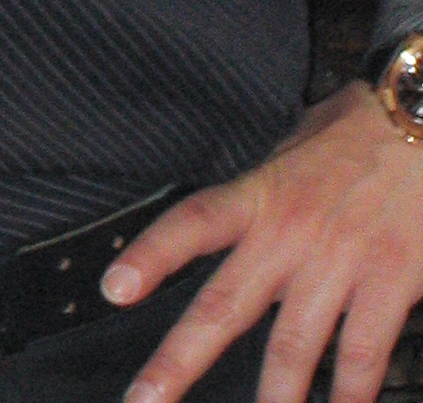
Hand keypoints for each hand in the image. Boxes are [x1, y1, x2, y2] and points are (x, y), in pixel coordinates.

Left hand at [104, 85, 422, 402]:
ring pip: (292, 347)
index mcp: (262, 194)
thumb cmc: (364, 128)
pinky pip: (362, 353)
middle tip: (146, 400)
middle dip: (180, 360)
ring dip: (273, 398)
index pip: (192, 223)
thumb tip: (244, 211)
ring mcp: (339, 263)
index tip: (113, 290)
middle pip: (225, 304)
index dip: (150, 256)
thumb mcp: (298, 143)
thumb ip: (268, 186)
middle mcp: (291, 233)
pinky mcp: (390, 281)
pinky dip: (350, 394)